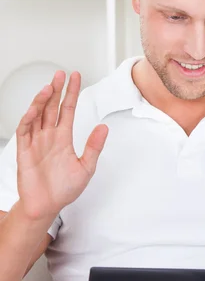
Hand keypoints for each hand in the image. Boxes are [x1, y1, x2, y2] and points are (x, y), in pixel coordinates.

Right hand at [16, 70, 108, 221]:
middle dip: (56, 90)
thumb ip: (94, 147)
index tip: (75, 77)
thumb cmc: (64, 189)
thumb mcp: (86, 167)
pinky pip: (24, 131)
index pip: (67, 109)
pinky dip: (28, 118)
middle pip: (51, 107)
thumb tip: (104, 127)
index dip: (71, 93)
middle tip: (61, 74)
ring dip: (42, 100)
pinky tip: (35, 108)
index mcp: (63, 138)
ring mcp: (35, 142)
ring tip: (50, 87)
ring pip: (37, 115)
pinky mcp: (24, 151)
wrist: (46, 206)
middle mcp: (48, 136)